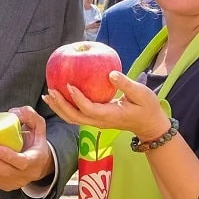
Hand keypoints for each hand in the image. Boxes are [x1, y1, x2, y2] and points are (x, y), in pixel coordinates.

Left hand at [0, 106, 54, 191]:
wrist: (38, 164)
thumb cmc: (35, 142)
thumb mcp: (39, 126)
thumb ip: (29, 115)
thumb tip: (12, 113)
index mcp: (34, 161)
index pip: (22, 162)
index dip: (9, 156)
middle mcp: (24, 175)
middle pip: (5, 171)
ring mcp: (14, 182)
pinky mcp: (5, 185)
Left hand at [42, 72, 168, 138]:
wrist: (149, 125)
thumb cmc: (147, 108)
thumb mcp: (142, 94)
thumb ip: (126, 84)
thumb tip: (110, 73)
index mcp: (110, 115)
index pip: (89, 109)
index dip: (77, 98)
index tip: (68, 84)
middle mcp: (100, 121)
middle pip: (74, 117)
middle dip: (61, 105)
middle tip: (50, 91)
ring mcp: (97, 122)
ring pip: (73, 119)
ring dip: (59, 108)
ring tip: (48, 96)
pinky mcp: (96, 119)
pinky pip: (77, 115)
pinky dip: (66, 107)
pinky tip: (60, 96)